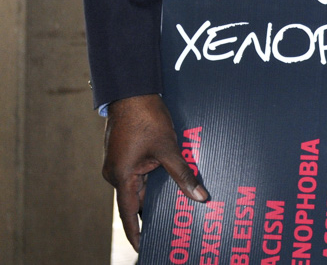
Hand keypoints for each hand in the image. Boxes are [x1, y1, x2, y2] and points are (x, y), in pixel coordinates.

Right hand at [103, 94, 208, 250]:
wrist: (132, 91)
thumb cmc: (147, 118)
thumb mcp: (168, 148)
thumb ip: (183, 174)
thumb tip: (200, 197)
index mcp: (121, 176)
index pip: (129, 213)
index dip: (136, 232)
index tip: (142, 248)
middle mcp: (115, 173)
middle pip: (135, 198)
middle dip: (151, 211)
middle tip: (168, 226)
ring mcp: (118, 162)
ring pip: (138, 184)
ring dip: (153, 191)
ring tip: (171, 205)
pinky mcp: (123, 153)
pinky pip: (137, 171)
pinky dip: (151, 177)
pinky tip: (166, 179)